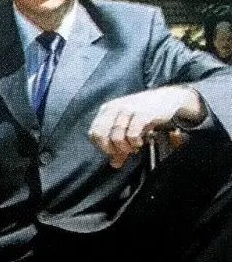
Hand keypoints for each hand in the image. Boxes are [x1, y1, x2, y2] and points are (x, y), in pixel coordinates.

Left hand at [88, 85, 203, 167]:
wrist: (168, 98)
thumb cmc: (144, 114)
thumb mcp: (128, 127)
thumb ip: (119, 145)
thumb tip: (114, 164)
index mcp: (106, 110)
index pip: (93, 133)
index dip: (101, 146)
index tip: (113, 151)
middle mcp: (114, 108)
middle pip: (100, 135)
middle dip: (111, 149)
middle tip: (123, 152)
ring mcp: (128, 109)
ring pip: (116, 136)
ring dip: (124, 148)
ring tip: (133, 147)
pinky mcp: (142, 114)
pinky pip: (132, 134)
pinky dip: (134, 143)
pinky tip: (139, 142)